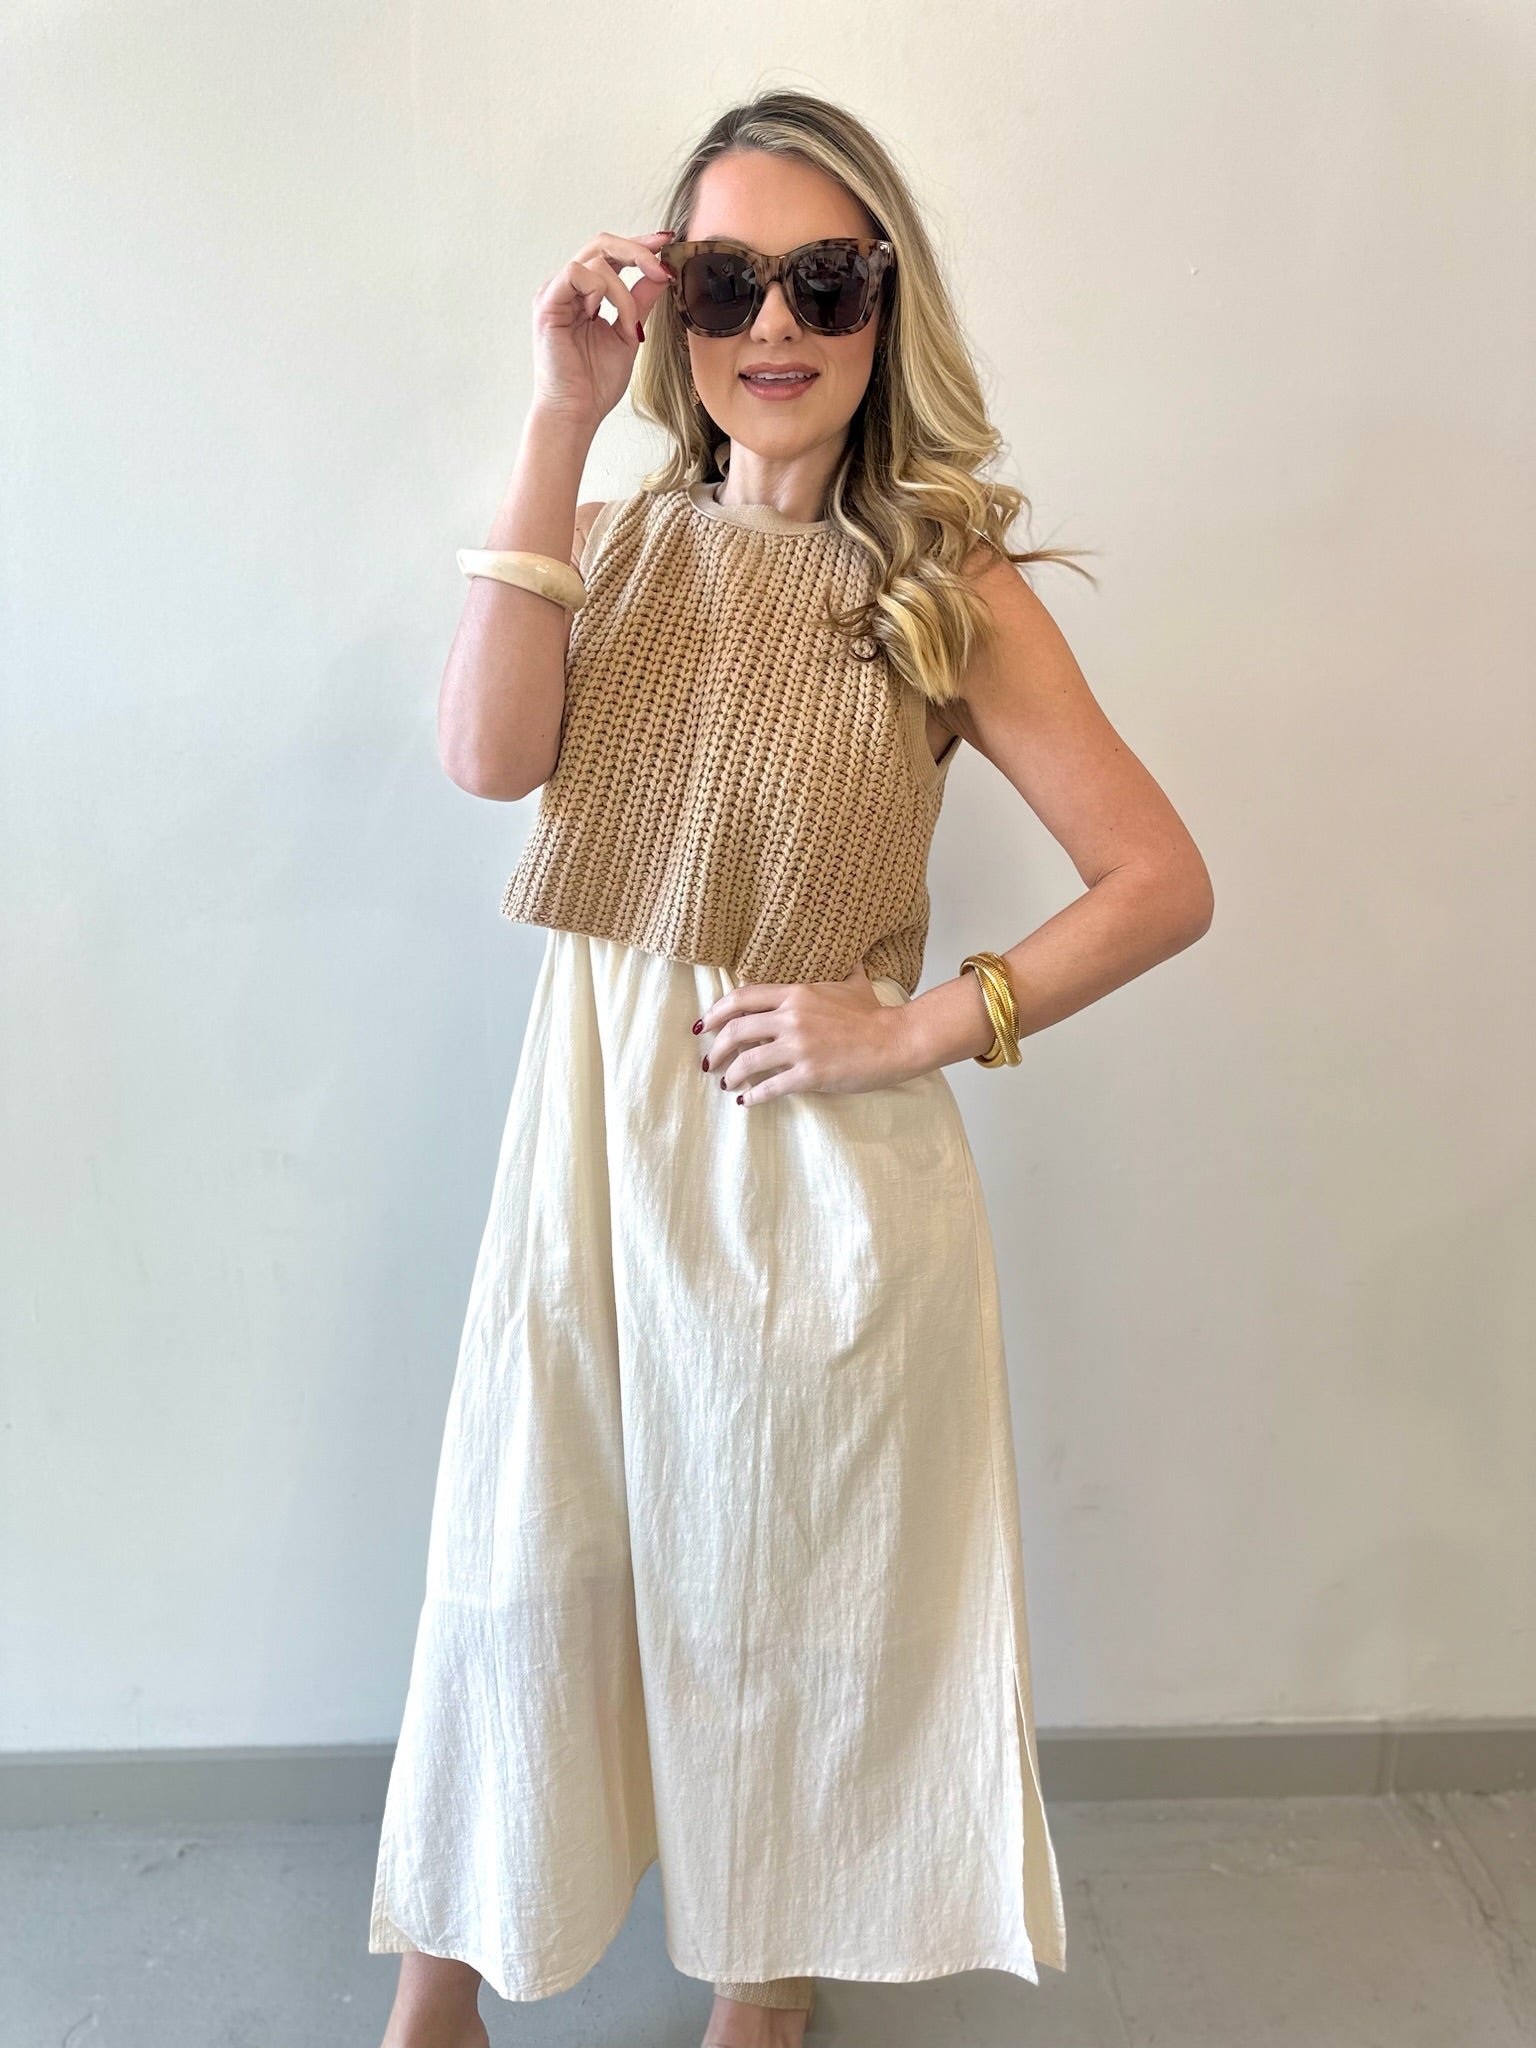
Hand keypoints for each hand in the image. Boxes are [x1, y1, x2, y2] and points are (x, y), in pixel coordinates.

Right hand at [531, 228, 674, 429]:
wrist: (576, 412)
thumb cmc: (595, 383)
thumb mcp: (629, 333)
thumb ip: (641, 301)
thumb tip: (662, 273)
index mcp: (585, 294)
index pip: (611, 254)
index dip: (639, 244)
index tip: (666, 242)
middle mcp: (568, 289)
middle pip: (602, 244)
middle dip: (637, 252)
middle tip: (661, 271)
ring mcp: (555, 293)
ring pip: (597, 261)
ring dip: (623, 294)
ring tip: (628, 328)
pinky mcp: (547, 303)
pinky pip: (577, 274)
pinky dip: (600, 292)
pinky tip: (601, 317)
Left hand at [695, 961, 918, 1104]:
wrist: (896, 1040)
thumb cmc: (875, 1014)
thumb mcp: (854, 984)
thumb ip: (845, 969)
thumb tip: (854, 955)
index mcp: (796, 994)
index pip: (742, 998)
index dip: (716, 1011)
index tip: (704, 1024)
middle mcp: (791, 1018)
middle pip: (736, 1031)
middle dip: (716, 1048)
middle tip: (709, 1061)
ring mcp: (799, 1048)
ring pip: (747, 1061)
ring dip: (731, 1074)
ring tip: (726, 1083)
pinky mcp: (808, 1075)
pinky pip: (770, 1087)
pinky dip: (753, 1095)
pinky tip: (746, 1101)